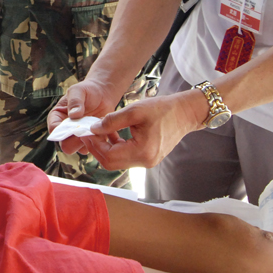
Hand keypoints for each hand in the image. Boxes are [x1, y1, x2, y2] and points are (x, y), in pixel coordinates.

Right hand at [47, 79, 121, 155]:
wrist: (102, 95)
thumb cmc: (87, 91)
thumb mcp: (78, 90)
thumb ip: (74, 101)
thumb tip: (74, 115)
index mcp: (57, 118)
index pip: (55, 131)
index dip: (64, 131)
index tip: (76, 125)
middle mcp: (66, 131)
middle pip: (66, 146)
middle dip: (78, 140)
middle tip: (89, 129)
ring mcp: (78, 137)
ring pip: (80, 150)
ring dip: (90, 141)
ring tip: (98, 127)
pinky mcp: (91, 140)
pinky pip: (94, 148)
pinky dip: (100, 141)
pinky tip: (105, 130)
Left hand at [78, 92, 206, 169]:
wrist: (185, 113)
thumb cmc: (163, 109)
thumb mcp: (134, 111)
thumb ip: (111, 121)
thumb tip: (93, 129)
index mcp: (143, 152)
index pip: (109, 157)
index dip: (94, 145)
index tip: (86, 132)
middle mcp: (145, 161)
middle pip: (111, 162)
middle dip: (97, 148)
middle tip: (89, 133)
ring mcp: (148, 161)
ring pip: (118, 160)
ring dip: (106, 147)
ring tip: (99, 131)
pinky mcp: (148, 157)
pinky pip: (126, 156)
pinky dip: (116, 147)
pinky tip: (112, 133)